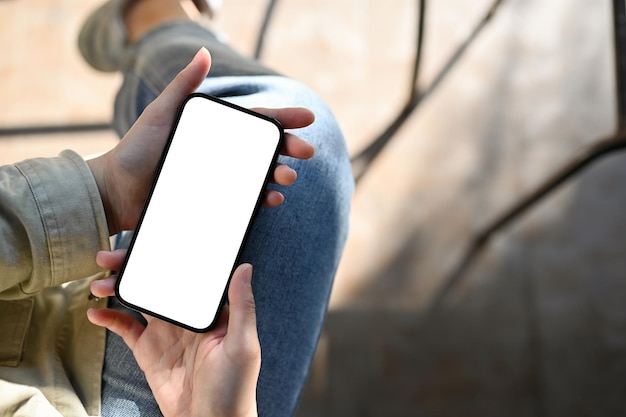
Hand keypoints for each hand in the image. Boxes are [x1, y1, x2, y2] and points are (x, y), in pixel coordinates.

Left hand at [87, 48, 314, 234]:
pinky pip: (244, 202)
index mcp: (215, 131)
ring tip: (287, 176)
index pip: (256, 122)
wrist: (115, 190)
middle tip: (306, 152)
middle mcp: (222, 154)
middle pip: (264, 149)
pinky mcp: (215, 203)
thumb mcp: (160, 113)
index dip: (283, 118)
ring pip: (259, 175)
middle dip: (289, 149)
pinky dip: (261, 200)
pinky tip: (272, 198)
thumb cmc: (136, 149)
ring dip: (279, 174)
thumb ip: (183, 86)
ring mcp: (220, 179)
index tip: (307, 118)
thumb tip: (205, 52)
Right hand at [88, 250, 259, 416]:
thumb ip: (242, 306)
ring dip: (118, 289)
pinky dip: (109, 319)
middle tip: (109, 258)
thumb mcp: (243, 344)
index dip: (166, 256)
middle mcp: (186, 315)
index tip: (147, 243)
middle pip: (157, 282)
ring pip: (139, 300)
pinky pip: (126, 329)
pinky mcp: (149, 351)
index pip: (186, 274)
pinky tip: (95, 312)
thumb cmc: (235, 387)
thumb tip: (245, 267)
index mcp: (209, 309)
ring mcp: (166, 332)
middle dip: (134, 267)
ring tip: (99, 284)